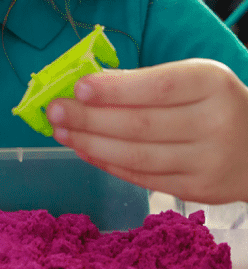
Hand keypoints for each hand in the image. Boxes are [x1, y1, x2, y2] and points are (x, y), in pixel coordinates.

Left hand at [46, 59, 247, 204]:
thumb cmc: (215, 102)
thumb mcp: (194, 77)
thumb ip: (147, 80)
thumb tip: (89, 86)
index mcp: (211, 84)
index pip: (157, 87)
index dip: (115, 89)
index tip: (79, 88)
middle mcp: (213, 124)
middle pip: (141, 125)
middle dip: (90, 119)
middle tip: (54, 111)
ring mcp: (206, 162)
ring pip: (138, 156)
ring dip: (92, 144)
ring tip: (61, 132)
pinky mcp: (197, 191)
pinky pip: (144, 178)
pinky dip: (108, 164)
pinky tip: (85, 150)